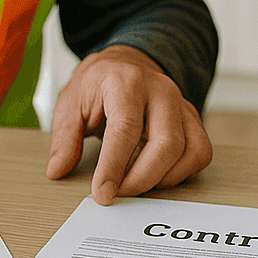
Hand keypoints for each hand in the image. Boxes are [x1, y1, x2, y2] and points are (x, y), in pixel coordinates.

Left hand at [45, 45, 212, 204]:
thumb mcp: (70, 102)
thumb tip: (57, 170)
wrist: (126, 62)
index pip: (125, 129)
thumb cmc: (98, 82)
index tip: (102, 193)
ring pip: (191, 151)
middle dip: (142, 179)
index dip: (114, 166)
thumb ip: (64, 137)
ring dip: (164, 179)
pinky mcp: (192, 119)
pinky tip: (157, 176)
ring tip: (136, 184)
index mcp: (126, 82)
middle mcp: (161, 91)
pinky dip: (182, 173)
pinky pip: (200, 152)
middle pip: (167, 143)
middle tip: (118, 194)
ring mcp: (181, 104)